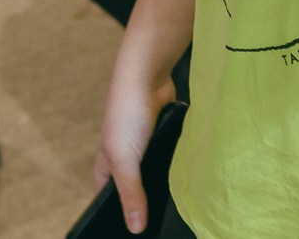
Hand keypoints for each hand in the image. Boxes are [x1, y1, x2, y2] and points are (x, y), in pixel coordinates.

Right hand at [93, 65, 174, 233]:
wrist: (148, 76)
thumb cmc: (126, 115)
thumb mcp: (124, 160)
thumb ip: (131, 194)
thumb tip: (135, 228)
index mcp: (107, 168)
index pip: (109, 201)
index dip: (119, 217)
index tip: (134, 234)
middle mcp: (125, 160)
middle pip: (136, 190)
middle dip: (147, 205)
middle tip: (162, 226)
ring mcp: (146, 148)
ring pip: (156, 176)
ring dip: (165, 185)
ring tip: (180, 208)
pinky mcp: (165, 138)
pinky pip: (171, 160)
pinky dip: (178, 168)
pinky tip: (190, 181)